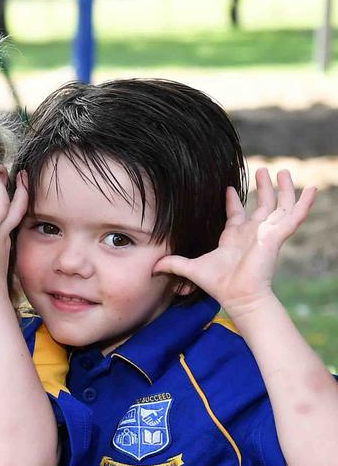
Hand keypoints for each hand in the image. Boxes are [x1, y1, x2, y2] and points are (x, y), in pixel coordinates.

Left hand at [154, 168, 315, 316]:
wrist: (238, 295)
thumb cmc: (219, 284)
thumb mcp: (191, 268)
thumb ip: (173, 264)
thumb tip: (153, 266)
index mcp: (234, 236)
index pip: (236, 213)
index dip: (232, 200)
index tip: (228, 186)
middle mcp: (253, 232)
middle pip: (261, 204)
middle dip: (262, 187)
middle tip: (262, 170)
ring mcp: (267, 232)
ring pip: (279, 205)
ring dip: (282, 189)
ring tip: (283, 171)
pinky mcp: (277, 235)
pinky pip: (294, 216)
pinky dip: (304, 203)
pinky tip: (313, 189)